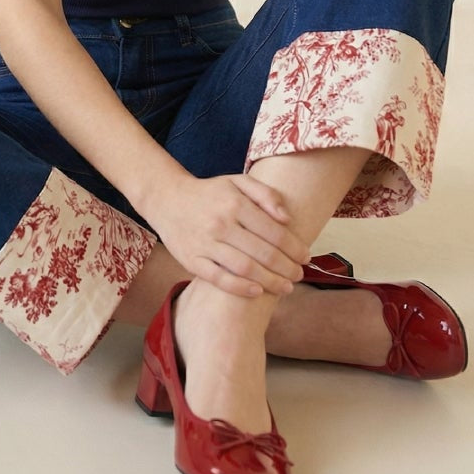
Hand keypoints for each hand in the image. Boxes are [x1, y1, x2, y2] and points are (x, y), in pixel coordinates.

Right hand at [140, 172, 310, 297]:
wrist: (167, 199)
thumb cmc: (210, 193)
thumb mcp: (237, 182)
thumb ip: (265, 194)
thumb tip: (287, 218)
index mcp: (235, 204)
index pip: (273, 231)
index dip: (294, 247)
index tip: (306, 257)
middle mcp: (221, 224)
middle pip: (263, 252)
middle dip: (287, 267)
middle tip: (299, 275)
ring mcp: (205, 244)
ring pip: (245, 268)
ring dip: (270, 281)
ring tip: (286, 287)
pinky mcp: (192, 260)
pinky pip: (219, 279)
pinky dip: (240, 288)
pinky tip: (257, 291)